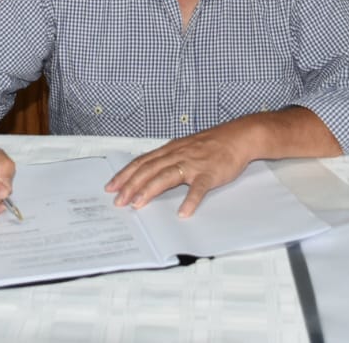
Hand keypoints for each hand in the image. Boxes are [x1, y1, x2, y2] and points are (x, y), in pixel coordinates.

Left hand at [105, 123, 252, 217]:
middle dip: (131, 185)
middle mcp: (177, 155)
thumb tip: (149, 172)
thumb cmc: (211, 144)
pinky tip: (183, 212)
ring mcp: (193, 164)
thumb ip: (168, 159)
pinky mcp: (209, 173)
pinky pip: (198, 188)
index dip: (124, 174)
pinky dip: (190, 200)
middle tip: (118, 201)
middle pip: (149, 170)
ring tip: (138, 204)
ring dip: (150, 190)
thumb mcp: (184, 147)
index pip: (141, 162)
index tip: (111, 187)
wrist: (237, 137)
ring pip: (167, 176)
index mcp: (170, 150)